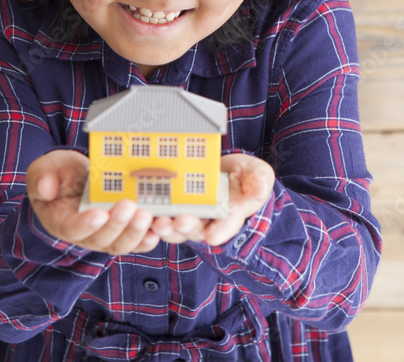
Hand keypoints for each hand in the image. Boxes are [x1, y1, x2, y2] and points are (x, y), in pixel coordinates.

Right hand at [26, 150, 159, 254]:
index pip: (72, 229)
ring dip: (135, 232)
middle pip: (101, 239)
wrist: (78, 177)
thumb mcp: (45, 168)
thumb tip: (45, 188)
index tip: (98, 213)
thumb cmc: (60, 173)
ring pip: (121, 244)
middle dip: (117, 225)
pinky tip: (158, 228)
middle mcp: (85, 235)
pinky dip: (148, 238)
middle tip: (130, 206)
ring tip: (146, 214)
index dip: (85, 224)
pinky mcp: (124, 232)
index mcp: (62, 221)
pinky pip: (137, 241)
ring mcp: (106, 236)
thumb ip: (41, 177)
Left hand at [150, 153, 274, 246]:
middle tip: (180, 222)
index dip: (220, 231)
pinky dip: (151, 216)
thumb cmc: (245, 175)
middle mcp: (208, 220)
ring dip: (167, 227)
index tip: (212, 235)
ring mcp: (189, 215)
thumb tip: (259, 190)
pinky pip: (160, 215)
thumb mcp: (257, 173)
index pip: (226, 226)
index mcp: (231, 215)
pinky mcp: (171, 206)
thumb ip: (259, 180)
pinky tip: (144, 211)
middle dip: (187, 227)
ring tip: (159, 222)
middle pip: (196, 229)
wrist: (226, 169)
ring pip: (175, 227)